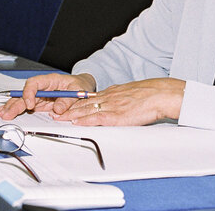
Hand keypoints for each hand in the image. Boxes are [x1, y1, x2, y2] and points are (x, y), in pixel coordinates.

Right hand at [0, 73, 95, 119]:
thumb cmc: (79, 85)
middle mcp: (42, 87)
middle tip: (8, 113)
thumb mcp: (77, 91)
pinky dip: (16, 109)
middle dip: (15, 103)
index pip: (34, 83)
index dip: (29, 93)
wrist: (82, 87)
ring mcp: (39, 96)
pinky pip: (26, 106)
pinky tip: (7, 112)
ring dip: (12, 107)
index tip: (30, 104)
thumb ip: (67, 101)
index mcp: (50, 80)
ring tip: (3, 114)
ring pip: (22, 100)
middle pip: (25, 93)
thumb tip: (57, 110)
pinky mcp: (39, 103)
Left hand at [52, 78, 185, 125]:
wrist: (160, 94)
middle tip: (55, 112)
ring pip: (86, 110)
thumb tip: (119, 102)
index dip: (76, 102)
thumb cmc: (151, 94)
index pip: (90, 97)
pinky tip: (75, 123)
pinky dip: (83, 121)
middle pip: (83, 103)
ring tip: (59, 119)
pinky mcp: (115, 116)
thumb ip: (122, 97)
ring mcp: (111, 106)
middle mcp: (109, 97)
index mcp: (113, 92)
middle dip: (68, 108)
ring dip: (71, 115)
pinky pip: (95, 119)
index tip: (66, 105)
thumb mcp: (132, 92)